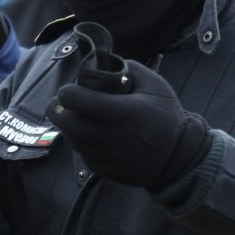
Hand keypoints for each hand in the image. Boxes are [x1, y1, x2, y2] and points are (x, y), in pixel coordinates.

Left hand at [50, 59, 212, 192]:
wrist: (178, 159)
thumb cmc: (166, 117)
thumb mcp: (156, 86)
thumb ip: (130, 69)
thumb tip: (104, 64)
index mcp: (126, 112)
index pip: (81, 102)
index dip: (68, 93)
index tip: (68, 89)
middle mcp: (113, 136)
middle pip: (70, 124)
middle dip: (56, 110)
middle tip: (56, 101)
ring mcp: (107, 156)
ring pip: (73, 140)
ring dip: (66, 126)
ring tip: (70, 114)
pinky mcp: (104, 170)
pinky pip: (82, 154)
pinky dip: (79, 142)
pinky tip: (86, 133)